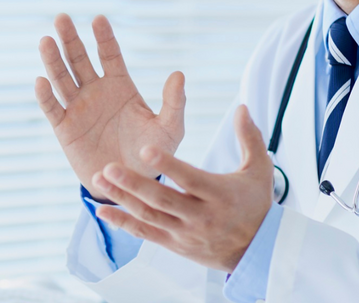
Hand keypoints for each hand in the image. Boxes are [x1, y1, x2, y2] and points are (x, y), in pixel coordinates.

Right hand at [35, 14, 185, 201]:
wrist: (131, 185)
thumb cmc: (152, 154)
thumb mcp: (169, 129)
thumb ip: (174, 103)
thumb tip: (178, 74)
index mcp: (120, 86)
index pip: (110, 55)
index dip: (104, 37)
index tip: (98, 19)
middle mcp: (96, 91)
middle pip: (80, 59)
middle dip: (71, 39)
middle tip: (62, 18)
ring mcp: (78, 108)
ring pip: (62, 79)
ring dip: (53, 60)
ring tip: (46, 40)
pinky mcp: (64, 128)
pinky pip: (52, 108)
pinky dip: (45, 96)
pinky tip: (41, 81)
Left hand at [91, 105, 273, 272]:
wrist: (258, 251)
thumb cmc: (257, 204)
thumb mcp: (260, 170)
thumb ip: (250, 137)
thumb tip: (242, 107)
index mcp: (219, 194)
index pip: (190, 178)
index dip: (168, 165)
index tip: (145, 149)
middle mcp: (200, 216)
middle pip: (163, 199)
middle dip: (134, 184)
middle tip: (109, 167)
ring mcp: (185, 233)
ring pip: (149, 216)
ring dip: (122, 198)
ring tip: (99, 180)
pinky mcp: (175, 245)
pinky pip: (145, 234)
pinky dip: (122, 223)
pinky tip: (102, 210)